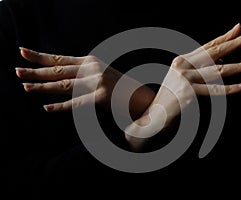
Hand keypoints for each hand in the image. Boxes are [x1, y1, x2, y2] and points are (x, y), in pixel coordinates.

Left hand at [16, 48, 154, 117]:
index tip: (23, 52)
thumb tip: (60, 80)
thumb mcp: (100, 75)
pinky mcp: (102, 97)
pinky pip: (77, 103)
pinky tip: (47, 108)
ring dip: (43, 87)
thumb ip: (82, 74)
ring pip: (64, 85)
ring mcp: (98, 82)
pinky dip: (62, 107)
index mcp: (91, 62)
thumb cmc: (119, 88)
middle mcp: (93, 68)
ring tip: (26, 87)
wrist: (143, 97)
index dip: (41, 56)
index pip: (61, 59)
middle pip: (59, 70)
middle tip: (17, 71)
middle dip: (36, 71)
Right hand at [125, 24, 240, 149]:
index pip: (206, 46)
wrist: (154, 115)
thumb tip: (223, 63)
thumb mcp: (182, 79)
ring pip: (218, 70)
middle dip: (234, 42)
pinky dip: (231, 89)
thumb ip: (200, 69)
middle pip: (213, 52)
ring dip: (239, 66)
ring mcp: (185, 78)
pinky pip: (215, 90)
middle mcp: (182, 65)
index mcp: (181, 60)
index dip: (223, 37)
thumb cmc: (171, 99)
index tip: (238, 29)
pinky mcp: (189, 92)